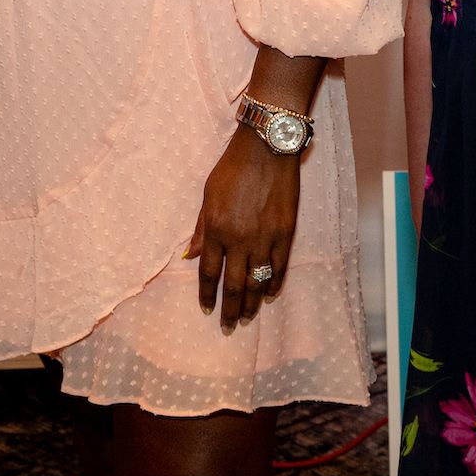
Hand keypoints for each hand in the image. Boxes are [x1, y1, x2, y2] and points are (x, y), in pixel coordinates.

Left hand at [188, 127, 300, 331]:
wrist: (267, 148)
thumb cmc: (233, 168)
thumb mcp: (208, 195)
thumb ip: (201, 228)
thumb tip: (190, 257)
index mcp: (216, 229)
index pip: (209, 272)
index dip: (207, 294)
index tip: (206, 309)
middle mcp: (239, 239)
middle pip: (232, 285)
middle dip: (229, 309)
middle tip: (228, 327)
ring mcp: (265, 238)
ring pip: (256, 282)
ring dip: (251, 303)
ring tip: (246, 317)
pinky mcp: (285, 233)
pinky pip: (279, 268)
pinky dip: (274, 285)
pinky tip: (268, 296)